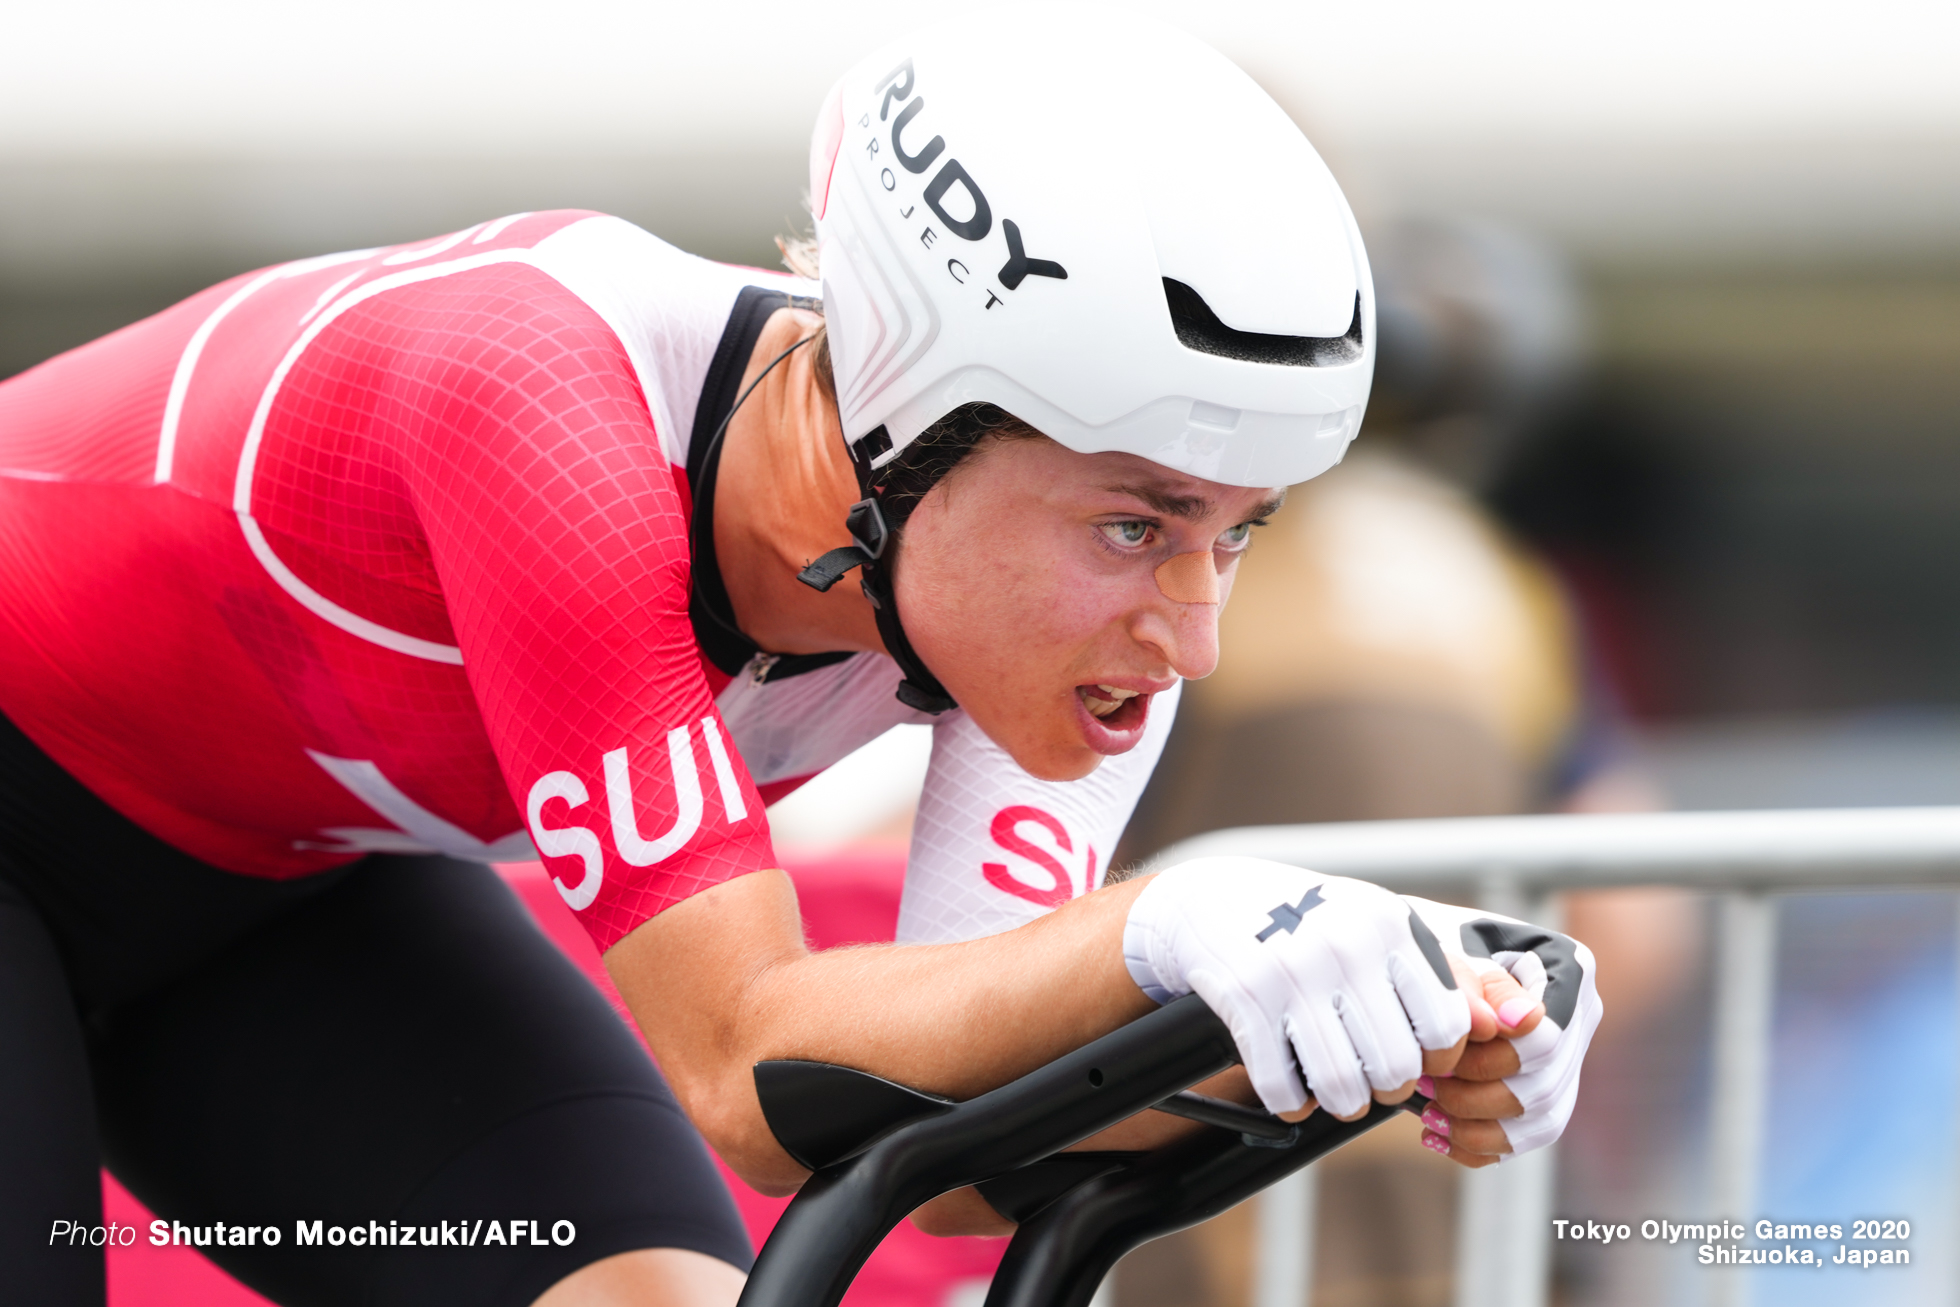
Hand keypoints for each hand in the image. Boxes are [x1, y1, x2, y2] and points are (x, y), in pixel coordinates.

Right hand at [1124, 858, 1472, 1120]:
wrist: (1212, 899)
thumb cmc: (1314, 922)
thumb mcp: (1379, 928)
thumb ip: (1446, 974)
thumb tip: (1506, 1025)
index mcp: (1389, 926)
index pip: (1447, 1025)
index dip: (1440, 1059)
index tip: (1421, 1060)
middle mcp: (1345, 946)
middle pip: (1397, 1066)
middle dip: (1389, 1089)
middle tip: (1375, 1080)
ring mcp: (1291, 972)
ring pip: (1342, 1086)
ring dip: (1342, 1104)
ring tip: (1337, 1093)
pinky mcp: (1244, 999)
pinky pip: (1283, 1088)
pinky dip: (1291, 1106)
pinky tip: (1292, 1093)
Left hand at [1400, 897, 1602, 1165]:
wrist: (1416, 953)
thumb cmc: (1432, 942)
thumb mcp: (1446, 947)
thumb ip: (1477, 980)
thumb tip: (1522, 1021)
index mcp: (1568, 970)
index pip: (1546, 1040)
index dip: (1492, 1058)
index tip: (1444, 1054)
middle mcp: (1579, 1017)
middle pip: (1544, 1086)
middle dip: (1476, 1096)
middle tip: (1427, 1085)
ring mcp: (1566, 1058)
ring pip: (1541, 1122)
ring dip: (1478, 1128)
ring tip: (1429, 1114)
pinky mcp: (1544, 1091)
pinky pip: (1526, 1138)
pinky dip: (1479, 1145)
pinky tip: (1436, 1135)